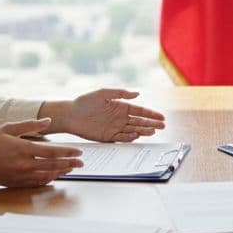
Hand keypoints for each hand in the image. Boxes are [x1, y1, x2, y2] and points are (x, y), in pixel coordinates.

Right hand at [0, 118, 83, 186]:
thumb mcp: (8, 128)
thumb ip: (30, 125)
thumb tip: (48, 121)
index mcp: (24, 149)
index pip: (53, 152)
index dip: (68, 153)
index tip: (79, 153)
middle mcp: (24, 164)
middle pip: (53, 165)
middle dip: (70, 164)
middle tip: (82, 163)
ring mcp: (20, 175)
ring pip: (47, 176)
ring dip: (61, 173)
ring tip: (71, 169)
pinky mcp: (15, 183)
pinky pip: (36, 183)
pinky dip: (47, 180)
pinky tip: (54, 177)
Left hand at [45, 88, 166, 142]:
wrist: (70, 115)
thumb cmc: (86, 102)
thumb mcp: (103, 93)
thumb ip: (120, 93)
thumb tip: (137, 94)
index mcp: (121, 106)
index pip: (140, 111)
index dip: (151, 114)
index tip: (161, 117)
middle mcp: (120, 118)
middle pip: (139, 121)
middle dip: (151, 124)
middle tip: (162, 126)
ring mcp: (115, 128)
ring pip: (133, 130)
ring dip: (143, 131)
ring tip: (153, 131)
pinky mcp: (108, 137)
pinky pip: (122, 138)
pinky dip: (130, 138)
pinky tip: (137, 135)